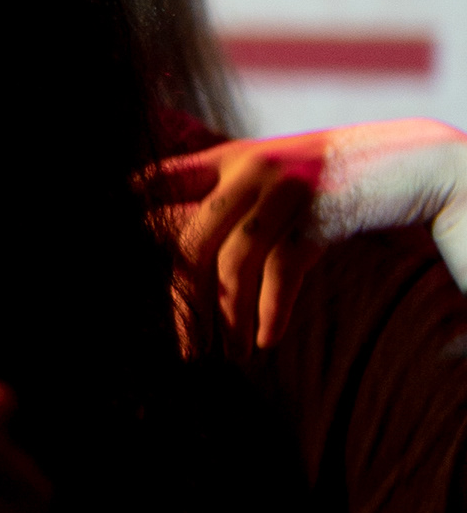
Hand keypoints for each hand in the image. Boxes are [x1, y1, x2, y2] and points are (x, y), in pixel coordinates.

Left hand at [143, 118, 466, 358]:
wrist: (406, 164)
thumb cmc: (328, 183)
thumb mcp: (271, 184)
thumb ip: (225, 208)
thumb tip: (177, 258)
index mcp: (227, 159)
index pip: (158, 180)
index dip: (128, 212)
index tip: (106, 250)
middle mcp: (246, 169)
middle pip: (190, 242)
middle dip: (183, 302)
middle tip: (185, 348)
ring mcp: (281, 189)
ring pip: (233, 263)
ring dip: (228, 318)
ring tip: (230, 353)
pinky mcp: (317, 212)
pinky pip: (281, 270)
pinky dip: (273, 310)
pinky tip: (267, 339)